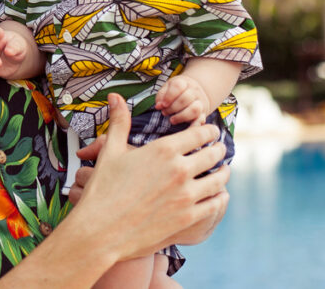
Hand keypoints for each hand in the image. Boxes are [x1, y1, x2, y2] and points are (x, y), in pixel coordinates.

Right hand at [64, 94, 228, 263]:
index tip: (212, 132)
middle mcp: (179, 170)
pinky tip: (218, 195)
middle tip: (220, 149)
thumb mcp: (111, 151)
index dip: (209, 131)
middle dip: (219, 150)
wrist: (101, 229)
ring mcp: (186, 196)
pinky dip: (220, 197)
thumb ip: (119, 122)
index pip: (199, 134)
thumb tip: (115, 96)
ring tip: (223, 171)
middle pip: (213, 155)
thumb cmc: (103, 189)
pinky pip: (215, 204)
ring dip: (224, 173)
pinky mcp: (187, 218)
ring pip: (218, 180)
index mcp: (163, 150)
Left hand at [155, 74, 209, 124]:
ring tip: (172, 120)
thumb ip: (161, 95)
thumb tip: (158, 106)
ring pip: (194, 109)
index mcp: (185, 82)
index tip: (162, 105)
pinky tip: (185, 127)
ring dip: (181, 117)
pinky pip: (201, 120)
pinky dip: (194, 125)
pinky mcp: (203, 114)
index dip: (168, 96)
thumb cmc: (178, 91)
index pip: (178, 86)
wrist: (196, 93)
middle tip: (165, 112)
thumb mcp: (168, 88)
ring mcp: (201, 102)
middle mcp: (195, 91)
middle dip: (172, 108)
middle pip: (185, 98)